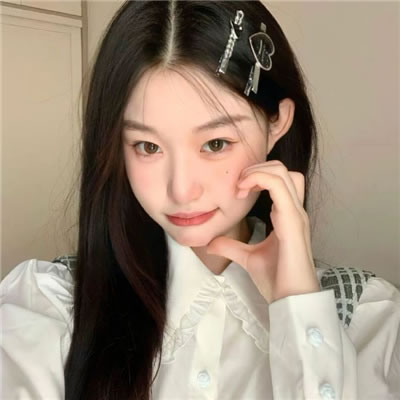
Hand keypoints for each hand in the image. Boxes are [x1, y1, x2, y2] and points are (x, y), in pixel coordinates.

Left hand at [206, 160, 320, 303]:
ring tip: (240, 187)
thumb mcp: (247, 257)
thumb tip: (211, 244)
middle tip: (238, 185)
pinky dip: (260, 180)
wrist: (290, 300)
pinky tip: (242, 192)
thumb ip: (231, 247)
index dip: (257, 176)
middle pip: (282, 170)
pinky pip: (280, 188)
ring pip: (283, 173)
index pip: (279, 180)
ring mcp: (295, 215)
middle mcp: (294, 210)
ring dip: (257, 172)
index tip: (237, 189)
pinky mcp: (292, 222)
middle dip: (257, 168)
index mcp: (287, 215)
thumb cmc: (276, 279)